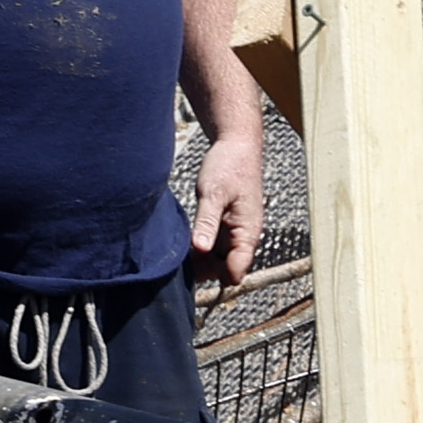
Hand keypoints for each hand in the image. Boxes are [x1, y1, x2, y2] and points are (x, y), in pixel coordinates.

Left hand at [190, 111, 267, 291]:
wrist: (237, 145)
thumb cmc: (229, 165)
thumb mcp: (213, 193)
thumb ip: (207, 222)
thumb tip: (201, 249)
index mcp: (248, 232)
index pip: (235, 271)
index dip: (214, 277)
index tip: (188, 275)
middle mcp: (244, 236)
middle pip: (225, 270)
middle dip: (203, 272)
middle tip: (175, 265)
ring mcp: (235, 232)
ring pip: (218, 260)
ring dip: (200, 262)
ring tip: (175, 256)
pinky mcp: (226, 225)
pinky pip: (214, 247)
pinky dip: (200, 250)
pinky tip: (182, 245)